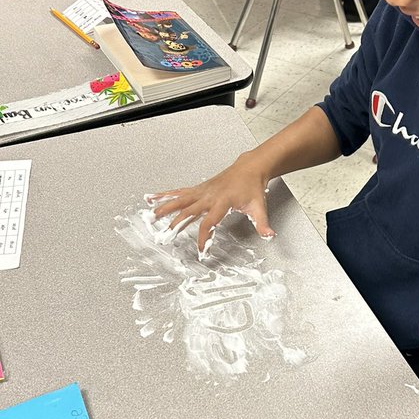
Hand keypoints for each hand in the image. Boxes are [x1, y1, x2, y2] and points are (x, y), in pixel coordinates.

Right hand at [148, 151, 274, 252]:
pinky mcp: (199, 189)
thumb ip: (262, 224)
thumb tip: (269, 235)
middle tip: (165, 236)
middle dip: (176, 225)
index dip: (204, 237)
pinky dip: (165, 195)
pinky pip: (179, 192)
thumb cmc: (252, 187)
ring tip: (150, 216)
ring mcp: (202, 191)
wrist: (249, 168)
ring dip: (164, 208)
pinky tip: (152, 197)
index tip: (201, 250)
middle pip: (188, 211)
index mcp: (222, 202)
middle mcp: (208, 196)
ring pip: (179, 200)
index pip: (209, 223)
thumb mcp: (259, 207)